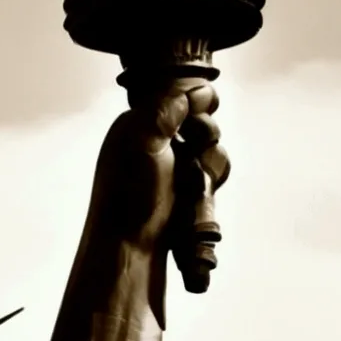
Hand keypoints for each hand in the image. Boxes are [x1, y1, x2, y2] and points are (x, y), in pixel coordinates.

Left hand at [95, 74, 230, 275]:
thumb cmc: (129, 197)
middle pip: (203, 122)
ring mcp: (171, 168)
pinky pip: (209, 177)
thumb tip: (194, 90)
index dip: (198, 104)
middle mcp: (155, 142)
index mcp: (139, 122)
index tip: (196, 121)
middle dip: (205, 140)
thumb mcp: (142, 139)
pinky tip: (195, 197)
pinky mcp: (182, 192)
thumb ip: (166, 107)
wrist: (130, 250)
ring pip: (211, 152)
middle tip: (192, 157)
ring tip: (193, 184)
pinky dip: (208, 185)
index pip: (182, 94)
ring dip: (209, 167)